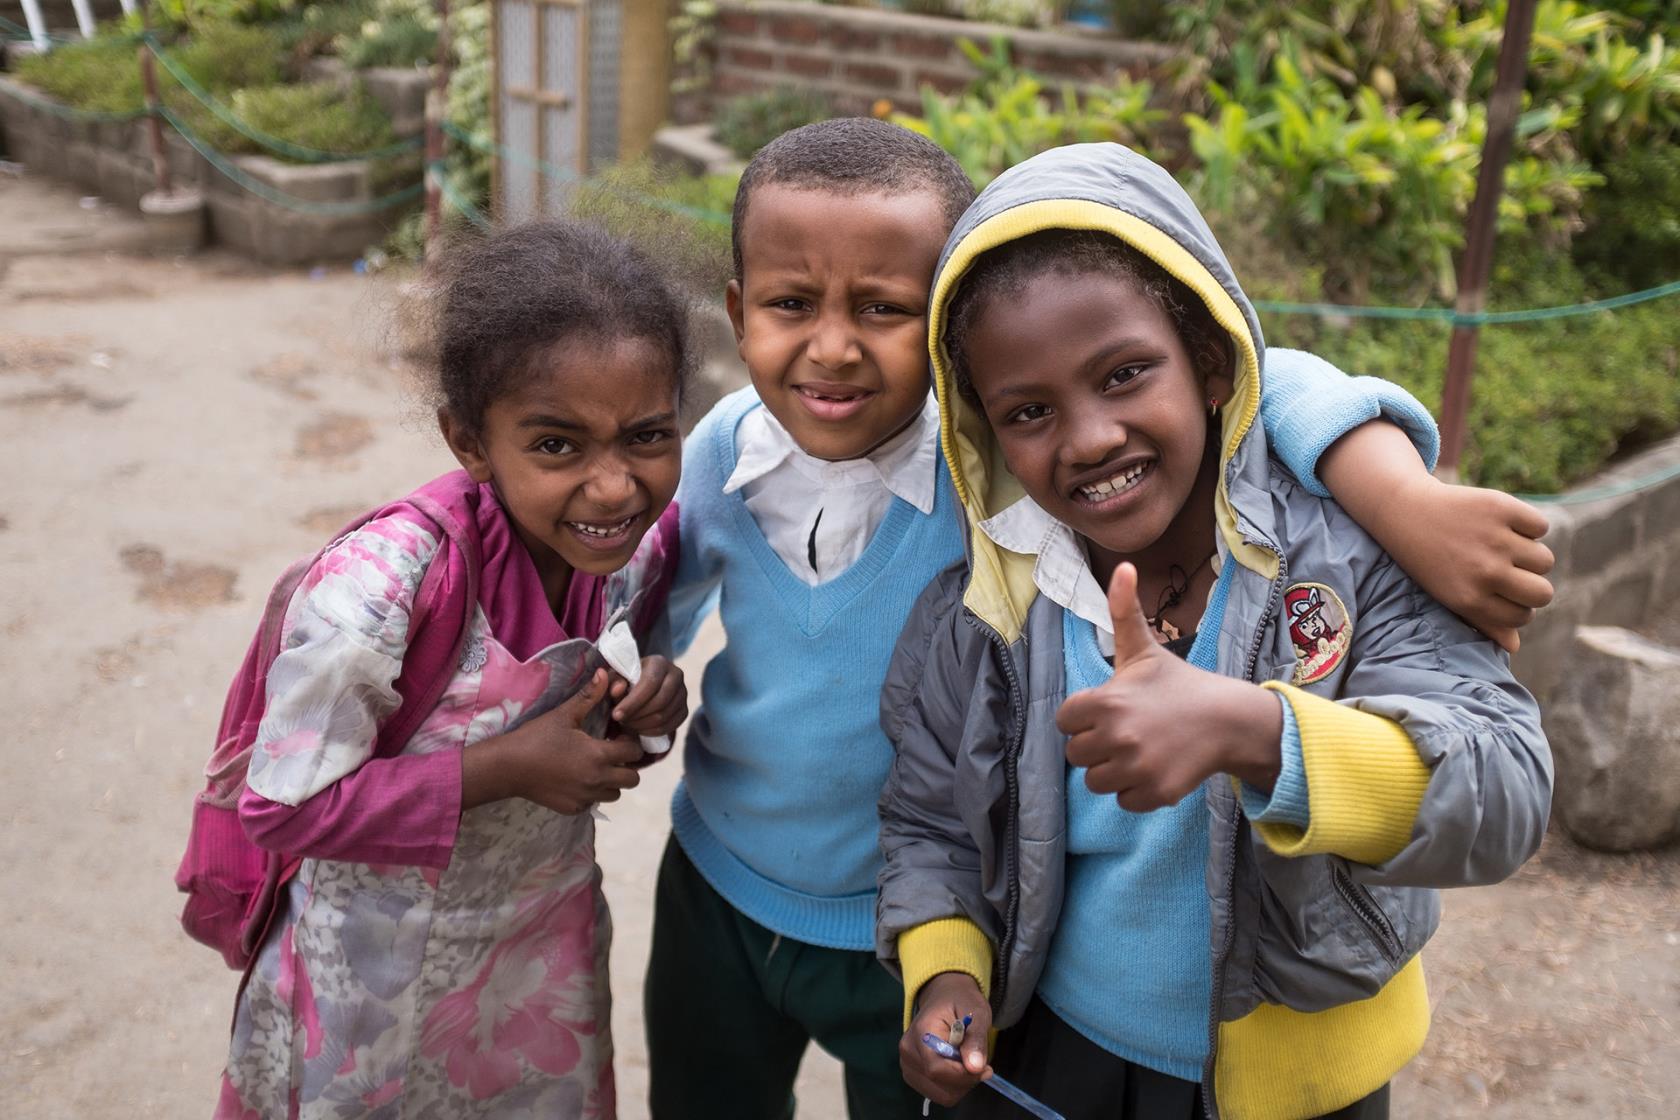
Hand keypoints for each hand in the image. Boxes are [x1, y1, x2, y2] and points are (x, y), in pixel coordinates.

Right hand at [463, 669, 643, 813]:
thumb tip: (605, 673)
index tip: (618, 736)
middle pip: (632, 779)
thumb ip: (589, 696)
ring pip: (615, 793)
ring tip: (596, 767)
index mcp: (598, 755)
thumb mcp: (564, 715)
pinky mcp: (573, 808)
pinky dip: (592, 793)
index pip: (635, 752)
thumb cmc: (536, 737)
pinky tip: (577, 779)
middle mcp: (597, 780)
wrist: (507, 767)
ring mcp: (586, 797)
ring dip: (612, 781)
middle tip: (612, 753)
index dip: (630, 742)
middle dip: (627, 765)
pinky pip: (594, 802)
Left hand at [609, 655, 687, 737]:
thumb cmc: (626, 680)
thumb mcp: (616, 677)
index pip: (650, 683)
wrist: (642, 687)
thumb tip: (617, 690)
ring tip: (628, 724)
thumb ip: (613, 682)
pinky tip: (640, 730)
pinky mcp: (684, 709)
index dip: (632, 702)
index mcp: (659, 662)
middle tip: (622, 721)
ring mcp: (683, 693)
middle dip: (638, 715)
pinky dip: (654, 731)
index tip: (616, 715)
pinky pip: (671, 725)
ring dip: (643, 724)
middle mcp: (676, 675)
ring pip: (665, 715)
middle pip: (660, 701)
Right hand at [900, 972, 992, 1106]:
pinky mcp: (912, 1073)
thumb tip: (975, 1067)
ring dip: (961, 1085)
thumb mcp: (976, 1013)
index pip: (937, 1069)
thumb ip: (976, 1039)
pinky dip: (953, 1087)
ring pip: (940, 1095)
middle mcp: (908, 1051)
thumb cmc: (961, 1001)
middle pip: (938, 1085)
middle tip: (980, 1063)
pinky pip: (937, 1093)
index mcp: (921, 1033)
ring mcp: (907, 1064)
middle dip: (965, 1080)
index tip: (985, 1067)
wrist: (944, 996)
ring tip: (968, 1063)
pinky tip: (958, 1068)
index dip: (964, 1075)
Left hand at [1057, 564, 1283, 809]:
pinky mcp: (1155, 793)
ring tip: (1139, 750)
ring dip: (1113, 770)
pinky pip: (1123, 801)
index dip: (1084, 716)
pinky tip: (1155, 768)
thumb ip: (1123, 611)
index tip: (1109, 709)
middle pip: (1077, 754)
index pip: (1065, 721)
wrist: (1228, 719)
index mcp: (1106, 701)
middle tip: (1127, 730)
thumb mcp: (1145, 649)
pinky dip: (1135, 790)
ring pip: (1096, 781)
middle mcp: (1118, 736)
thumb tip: (1122, 566)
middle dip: (1097, 744)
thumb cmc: (1178, 684)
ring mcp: (1137, 768)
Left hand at [1318, 421, 1553, 652]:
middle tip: (1514, 572)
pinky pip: (1539, 527)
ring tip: (1506, 547)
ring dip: (1531, 554)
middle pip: (1543, 593)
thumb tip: (1515, 648)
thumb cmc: (1429, 560)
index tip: (1507, 594)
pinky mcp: (1501, 508)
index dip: (1519, 606)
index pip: (1522, 616)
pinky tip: (1504, 525)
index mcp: (1470, 599)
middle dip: (1533, 585)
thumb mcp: (1449, 596)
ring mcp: (1494, 539)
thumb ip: (1483, 622)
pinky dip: (1528, 525)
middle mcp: (1485, 572)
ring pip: (1545, 560)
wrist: (1405, 512)